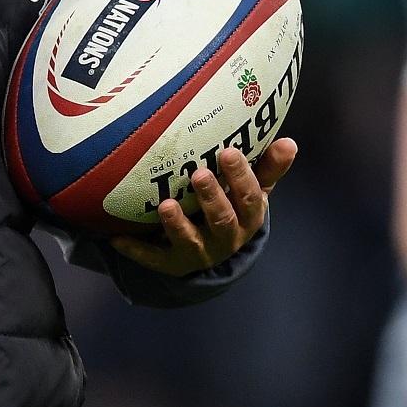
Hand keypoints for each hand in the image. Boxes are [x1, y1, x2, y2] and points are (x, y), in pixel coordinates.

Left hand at [110, 138, 296, 275]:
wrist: (211, 251)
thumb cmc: (232, 207)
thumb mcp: (251, 190)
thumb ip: (268, 168)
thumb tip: (290, 142)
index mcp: (247, 218)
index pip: (249, 197)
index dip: (240, 176)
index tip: (228, 151)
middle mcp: (226, 239)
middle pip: (222, 220)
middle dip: (212, 198)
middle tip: (199, 173)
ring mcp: (198, 253)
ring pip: (190, 242)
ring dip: (178, 225)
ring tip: (165, 205)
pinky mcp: (171, 263)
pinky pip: (152, 258)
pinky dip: (135, 248)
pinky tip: (116, 236)